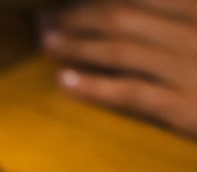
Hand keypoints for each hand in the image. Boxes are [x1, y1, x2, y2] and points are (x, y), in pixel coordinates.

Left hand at [41, 0, 196, 136]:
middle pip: (124, 18)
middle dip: (80, 17)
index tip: (69, 0)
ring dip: (77, 46)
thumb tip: (135, 8)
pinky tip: (65, 82)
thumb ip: (178, 15)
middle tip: (47, 19)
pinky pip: (130, 92)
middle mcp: (195, 31)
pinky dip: (93, 86)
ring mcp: (191, 67)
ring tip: (47, 43)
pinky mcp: (184, 105)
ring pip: (120, 51)